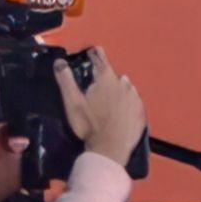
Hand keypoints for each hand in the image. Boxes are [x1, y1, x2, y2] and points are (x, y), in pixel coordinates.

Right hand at [54, 48, 145, 166]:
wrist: (110, 149)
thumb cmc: (89, 125)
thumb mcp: (72, 103)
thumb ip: (66, 81)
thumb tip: (59, 62)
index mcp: (106, 79)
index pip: (100, 59)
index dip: (95, 54)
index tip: (92, 52)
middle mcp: (124, 84)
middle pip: (113, 75)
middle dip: (105, 76)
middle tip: (96, 85)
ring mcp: (134, 98)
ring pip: (125, 87)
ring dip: (117, 89)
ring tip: (109, 98)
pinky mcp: (140, 112)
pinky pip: (133, 102)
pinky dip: (127, 103)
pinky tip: (121, 111)